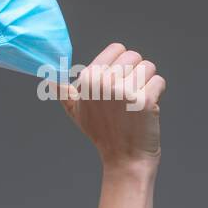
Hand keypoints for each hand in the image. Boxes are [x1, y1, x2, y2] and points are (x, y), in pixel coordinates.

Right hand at [59, 42, 164, 169]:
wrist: (125, 159)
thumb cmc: (103, 133)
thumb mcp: (77, 112)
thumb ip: (64, 93)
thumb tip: (49, 80)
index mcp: (88, 79)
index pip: (117, 48)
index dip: (122, 65)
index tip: (117, 84)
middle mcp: (104, 83)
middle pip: (134, 56)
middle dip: (136, 73)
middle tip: (128, 97)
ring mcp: (124, 92)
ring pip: (148, 67)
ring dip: (147, 83)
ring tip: (137, 102)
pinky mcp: (144, 101)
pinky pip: (159, 81)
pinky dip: (157, 93)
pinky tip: (146, 109)